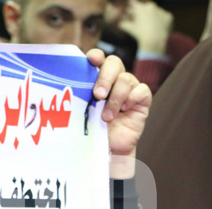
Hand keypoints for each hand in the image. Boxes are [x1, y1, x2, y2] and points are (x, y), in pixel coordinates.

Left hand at [87, 49, 151, 178]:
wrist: (108, 149)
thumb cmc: (93, 129)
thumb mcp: (83, 111)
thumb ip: (82, 96)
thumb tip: (69, 87)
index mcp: (98, 78)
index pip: (98, 59)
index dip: (96, 56)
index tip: (91, 60)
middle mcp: (114, 79)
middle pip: (114, 63)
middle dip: (105, 77)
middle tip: (98, 95)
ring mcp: (129, 88)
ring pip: (126, 79)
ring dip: (115, 98)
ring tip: (107, 117)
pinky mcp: (142, 100)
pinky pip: (142, 90)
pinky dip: (132, 99)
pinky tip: (124, 111)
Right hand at [119, 0, 171, 54]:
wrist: (154, 40)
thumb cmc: (139, 34)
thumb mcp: (129, 29)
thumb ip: (124, 24)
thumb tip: (120, 23)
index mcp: (140, 8)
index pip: (133, 3)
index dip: (132, 5)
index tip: (131, 7)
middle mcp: (151, 6)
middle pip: (146, 6)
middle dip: (144, 11)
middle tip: (142, 19)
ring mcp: (161, 10)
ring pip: (156, 11)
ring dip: (153, 16)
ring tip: (152, 25)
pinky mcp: (169, 16)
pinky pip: (164, 17)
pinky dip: (162, 20)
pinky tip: (159, 27)